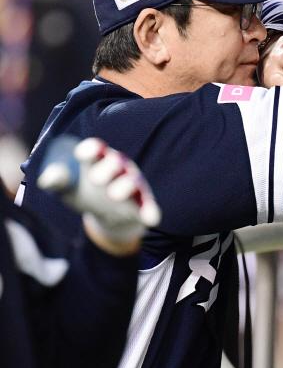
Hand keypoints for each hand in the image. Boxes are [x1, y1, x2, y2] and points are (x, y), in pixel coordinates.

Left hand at [38, 138, 160, 251]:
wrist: (105, 214)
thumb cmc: (86, 193)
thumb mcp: (69, 188)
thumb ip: (59, 181)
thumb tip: (47, 178)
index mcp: (100, 159)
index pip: (97, 149)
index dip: (91, 149)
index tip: (80, 154)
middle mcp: (120, 168)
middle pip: (117, 162)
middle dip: (107, 168)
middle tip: (93, 178)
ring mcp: (133, 185)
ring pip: (133, 182)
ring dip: (124, 187)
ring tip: (112, 195)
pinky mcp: (143, 203)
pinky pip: (149, 205)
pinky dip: (150, 210)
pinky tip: (150, 218)